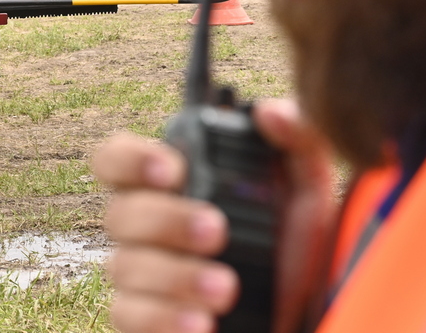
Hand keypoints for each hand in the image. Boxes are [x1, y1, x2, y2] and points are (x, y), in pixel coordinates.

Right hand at [94, 98, 338, 332]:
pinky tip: (201, 322)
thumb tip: (269, 112)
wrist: (310, 316)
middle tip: (216, 230)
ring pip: (124, 267)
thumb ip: (299, 143)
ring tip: (226, 288)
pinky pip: (128, 317)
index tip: (172, 169)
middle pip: (118, 214)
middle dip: (166, 221)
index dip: (130, 160)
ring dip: (175, 276)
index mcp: (169, 186)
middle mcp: (144, 226)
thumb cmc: (296, 249)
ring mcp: (140, 275)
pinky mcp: (145, 320)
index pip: (116, 159)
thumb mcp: (308, 193)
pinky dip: (163, 319)